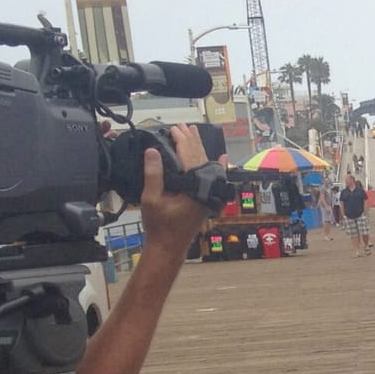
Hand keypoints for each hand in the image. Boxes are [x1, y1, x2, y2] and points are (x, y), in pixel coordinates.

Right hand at [139, 126, 212, 251]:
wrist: (169, 247)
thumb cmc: (160, 226)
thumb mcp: (151, 199)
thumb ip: (153, 174)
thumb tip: (152, 151)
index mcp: (194, 188)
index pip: (189, 157)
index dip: (181, 140)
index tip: (174, 128)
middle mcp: (205, 190)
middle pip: (200, 158)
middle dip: (191, 141)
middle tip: (183, 126)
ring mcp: (208, 194)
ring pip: (206, 165)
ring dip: (198, 148)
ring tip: (193, 133)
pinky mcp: (206, 198)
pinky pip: (212, 177)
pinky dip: (214, 165)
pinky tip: (223, 158)